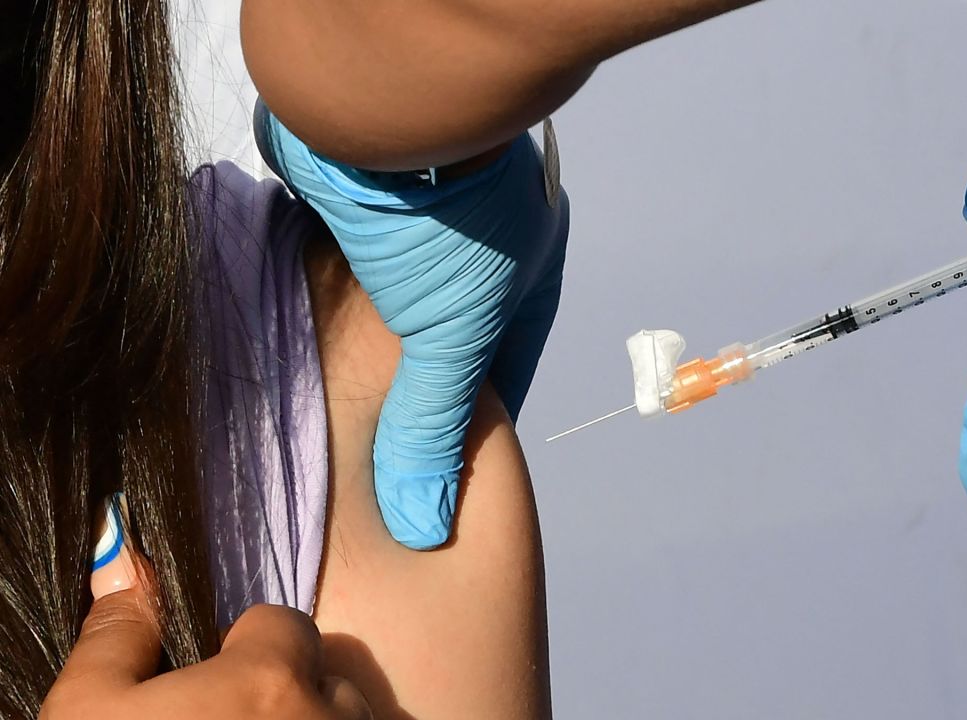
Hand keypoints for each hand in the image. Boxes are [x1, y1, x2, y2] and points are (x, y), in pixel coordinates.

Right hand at [43, 505, 369, 717]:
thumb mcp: (91, 714)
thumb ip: (115, 638)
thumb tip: (121, 559)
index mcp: (273, 677)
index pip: (286, 625)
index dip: (246, 652)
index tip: (213, 685)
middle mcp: (333, 713)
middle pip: (328, 677)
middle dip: (291, 696)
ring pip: (348, 719)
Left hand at [254, 101, 568, 549]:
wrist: (371, 104)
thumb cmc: (443, 218)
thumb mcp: (451, 336)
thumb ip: (433, 426)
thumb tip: (424, 524)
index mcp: (529, 266)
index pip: (509, 365)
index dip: (477, 423)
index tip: (440, 471)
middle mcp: (481, 239)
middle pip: (447, 335)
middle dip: (413, 388)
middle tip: (379, 454)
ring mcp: (419, 215)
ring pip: (390, 304)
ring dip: (363, 349)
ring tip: (331, 417)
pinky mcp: (360, 198)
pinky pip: (344, 270)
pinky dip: (325, 309)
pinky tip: (300, 353)